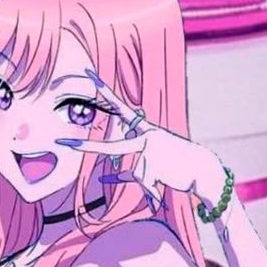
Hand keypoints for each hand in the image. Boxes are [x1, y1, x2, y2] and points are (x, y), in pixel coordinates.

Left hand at [55, 69, 222, 212]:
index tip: (90, 76)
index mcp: (145, 129)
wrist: (202, 168)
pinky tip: (156, 188)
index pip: (120, 108)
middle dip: (86, 147)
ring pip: (137, 174)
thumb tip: (105, 175)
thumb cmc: (177, 163)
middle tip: (63, 142)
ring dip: (151, 181)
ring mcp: (149, 151)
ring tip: (169, 174)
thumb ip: (128, 166)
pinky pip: (144, 183)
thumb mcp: (152, 160)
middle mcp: (145, 136)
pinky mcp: (154, 167)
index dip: (104, 91)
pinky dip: (150, 191)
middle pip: (112, 148)